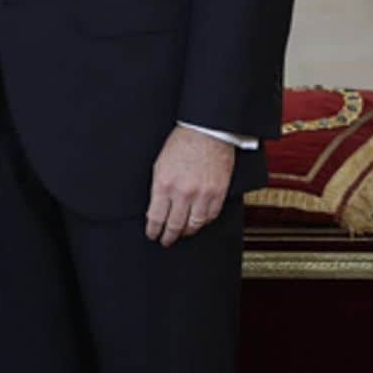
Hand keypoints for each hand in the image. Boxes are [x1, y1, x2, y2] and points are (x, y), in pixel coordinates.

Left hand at [145, 125, 235, 246]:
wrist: (207, 131)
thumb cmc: (183, 142)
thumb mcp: (160, 164)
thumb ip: (158, 188)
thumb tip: (155, 208)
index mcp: (164, 184)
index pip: (156, 217)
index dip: (153, 230)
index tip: (153, 235)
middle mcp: (183, 192)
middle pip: (174, 226)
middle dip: (168, 236)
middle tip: (166, 240)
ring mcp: (202, 194)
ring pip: (194, 225)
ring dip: (186, 232)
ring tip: (182, 234)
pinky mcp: (218, 193)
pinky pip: (211, 216)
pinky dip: (204, 222)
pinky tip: (198, 222)